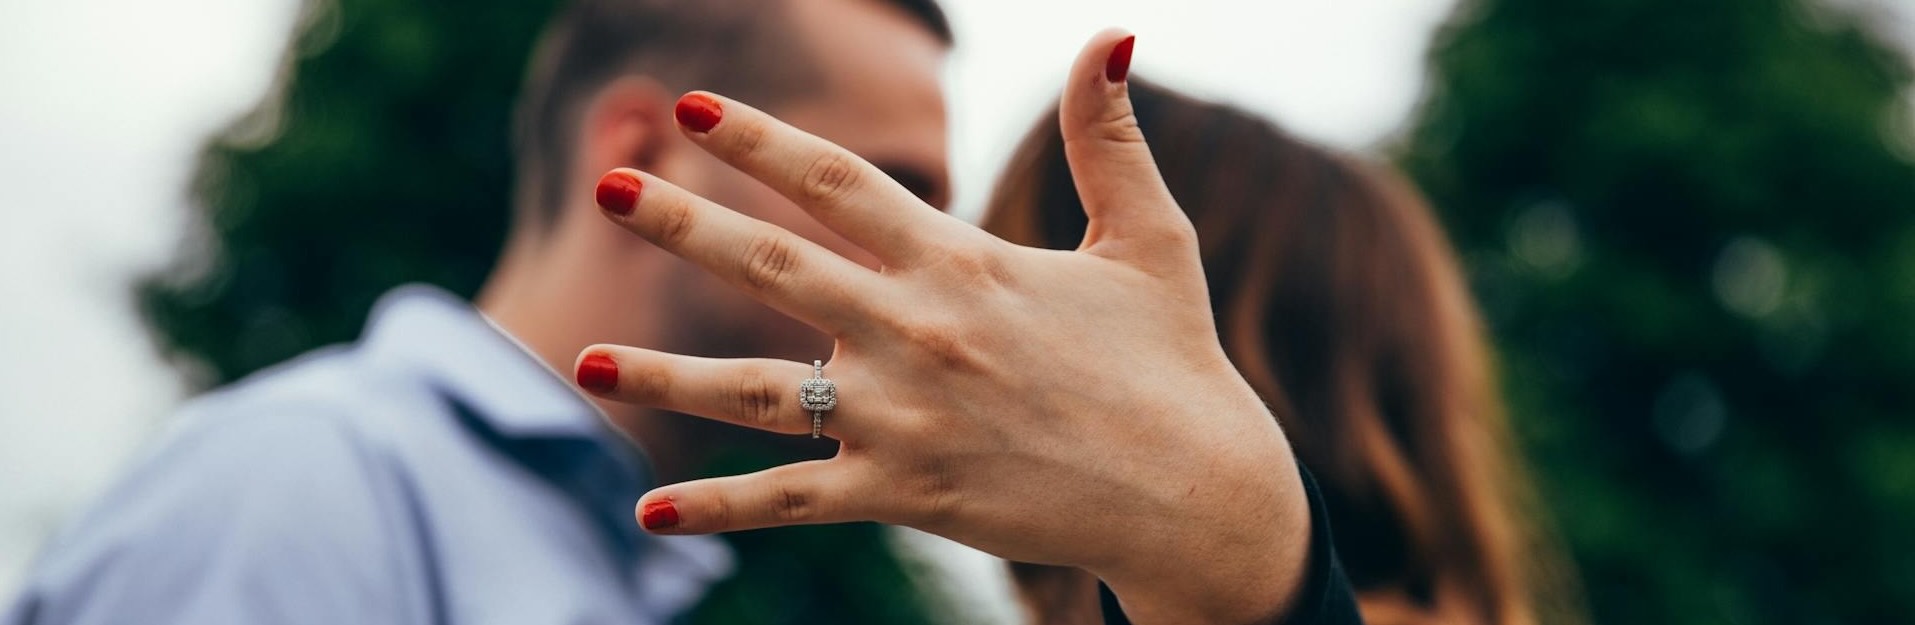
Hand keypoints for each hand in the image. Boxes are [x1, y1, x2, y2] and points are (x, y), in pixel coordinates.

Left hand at [579, 31, 1311, 624]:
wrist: (1196, 495)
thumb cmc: (1173, 360)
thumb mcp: (1150, 238)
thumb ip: (1109, 138)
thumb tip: (1115, 35)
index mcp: (964, 263)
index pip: (841, 183)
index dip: (761, 141)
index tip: (690, 106)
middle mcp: (918, 335)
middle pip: (775, 267)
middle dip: (685, 226)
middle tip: (608, 190)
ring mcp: (903, 421)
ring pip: (758, 392)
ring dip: (665, 374)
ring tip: (583, 356)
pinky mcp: (905, 496)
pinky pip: (793, 501)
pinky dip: (720, 507)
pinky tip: (648, 510)